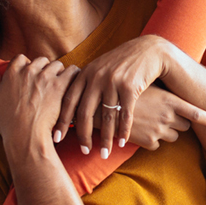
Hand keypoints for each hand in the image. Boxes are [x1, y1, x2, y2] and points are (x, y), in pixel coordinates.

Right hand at [0, 56, 77, 145]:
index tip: (28, 77)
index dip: (26, 66)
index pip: (21, 58)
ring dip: (58, 72)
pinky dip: (73, 75)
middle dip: (43, 69)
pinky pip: (71, 71)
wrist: (25, 135)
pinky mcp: (60, 86)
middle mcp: (29, 71)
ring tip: (58, 83)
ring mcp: (45, 77)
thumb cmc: (7, 121)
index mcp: (12, 72)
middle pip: (40, 60)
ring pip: (56, 65)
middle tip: (45, 82)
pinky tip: (72, 82)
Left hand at [55, 35, 205, 156]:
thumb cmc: (122, 63)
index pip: (69, 101)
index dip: (62, 121)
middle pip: (85, 112)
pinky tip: (121, 143)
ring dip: (105, 138)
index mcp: (85, 73)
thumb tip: (71, 105)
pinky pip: (125, 114)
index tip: (56, 139)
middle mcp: (97, 77)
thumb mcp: (99, 67)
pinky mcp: (130, 87)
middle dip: (83, 135)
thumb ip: (86, 83)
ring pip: (106, 117)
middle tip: (84, 151)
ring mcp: (113, 82)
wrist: (148, 50)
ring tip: (104, 154)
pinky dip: (123, 131)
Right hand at [124, 86, 205, 150]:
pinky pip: (157, 145)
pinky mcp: (148, 142)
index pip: (196, 113)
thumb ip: (166, 96)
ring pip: (173, 136)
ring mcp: (158, 130)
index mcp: (169, 101)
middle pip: (185, 125)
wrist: (104, 106)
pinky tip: (139, 130)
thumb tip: (177, 102)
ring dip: (165, 132)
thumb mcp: (149, 88)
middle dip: (178, 123)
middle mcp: (167, 116)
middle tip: (162, 115)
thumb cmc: (127, 92)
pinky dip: (151, 140)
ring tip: (148, 120)